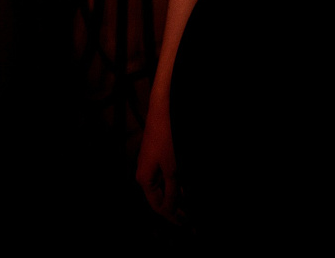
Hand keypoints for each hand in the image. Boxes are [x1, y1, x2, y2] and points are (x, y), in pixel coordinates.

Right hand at [136, 107, 182, 222]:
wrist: (162, 110)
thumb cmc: (166, 139)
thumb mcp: (172, 169)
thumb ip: (172, 192)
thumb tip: (171, 210)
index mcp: (144, 180)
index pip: (158, 206)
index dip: (172, 216)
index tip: (185, 224)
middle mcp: (144, 174)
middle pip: (160, 198)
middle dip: (175, 208)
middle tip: (190, 220)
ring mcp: (150, 164)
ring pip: (164, 187)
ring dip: (176, 197)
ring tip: (189, 207)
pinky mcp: (157, 156)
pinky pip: (165, 176)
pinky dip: (175, 184)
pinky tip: (184, 189)